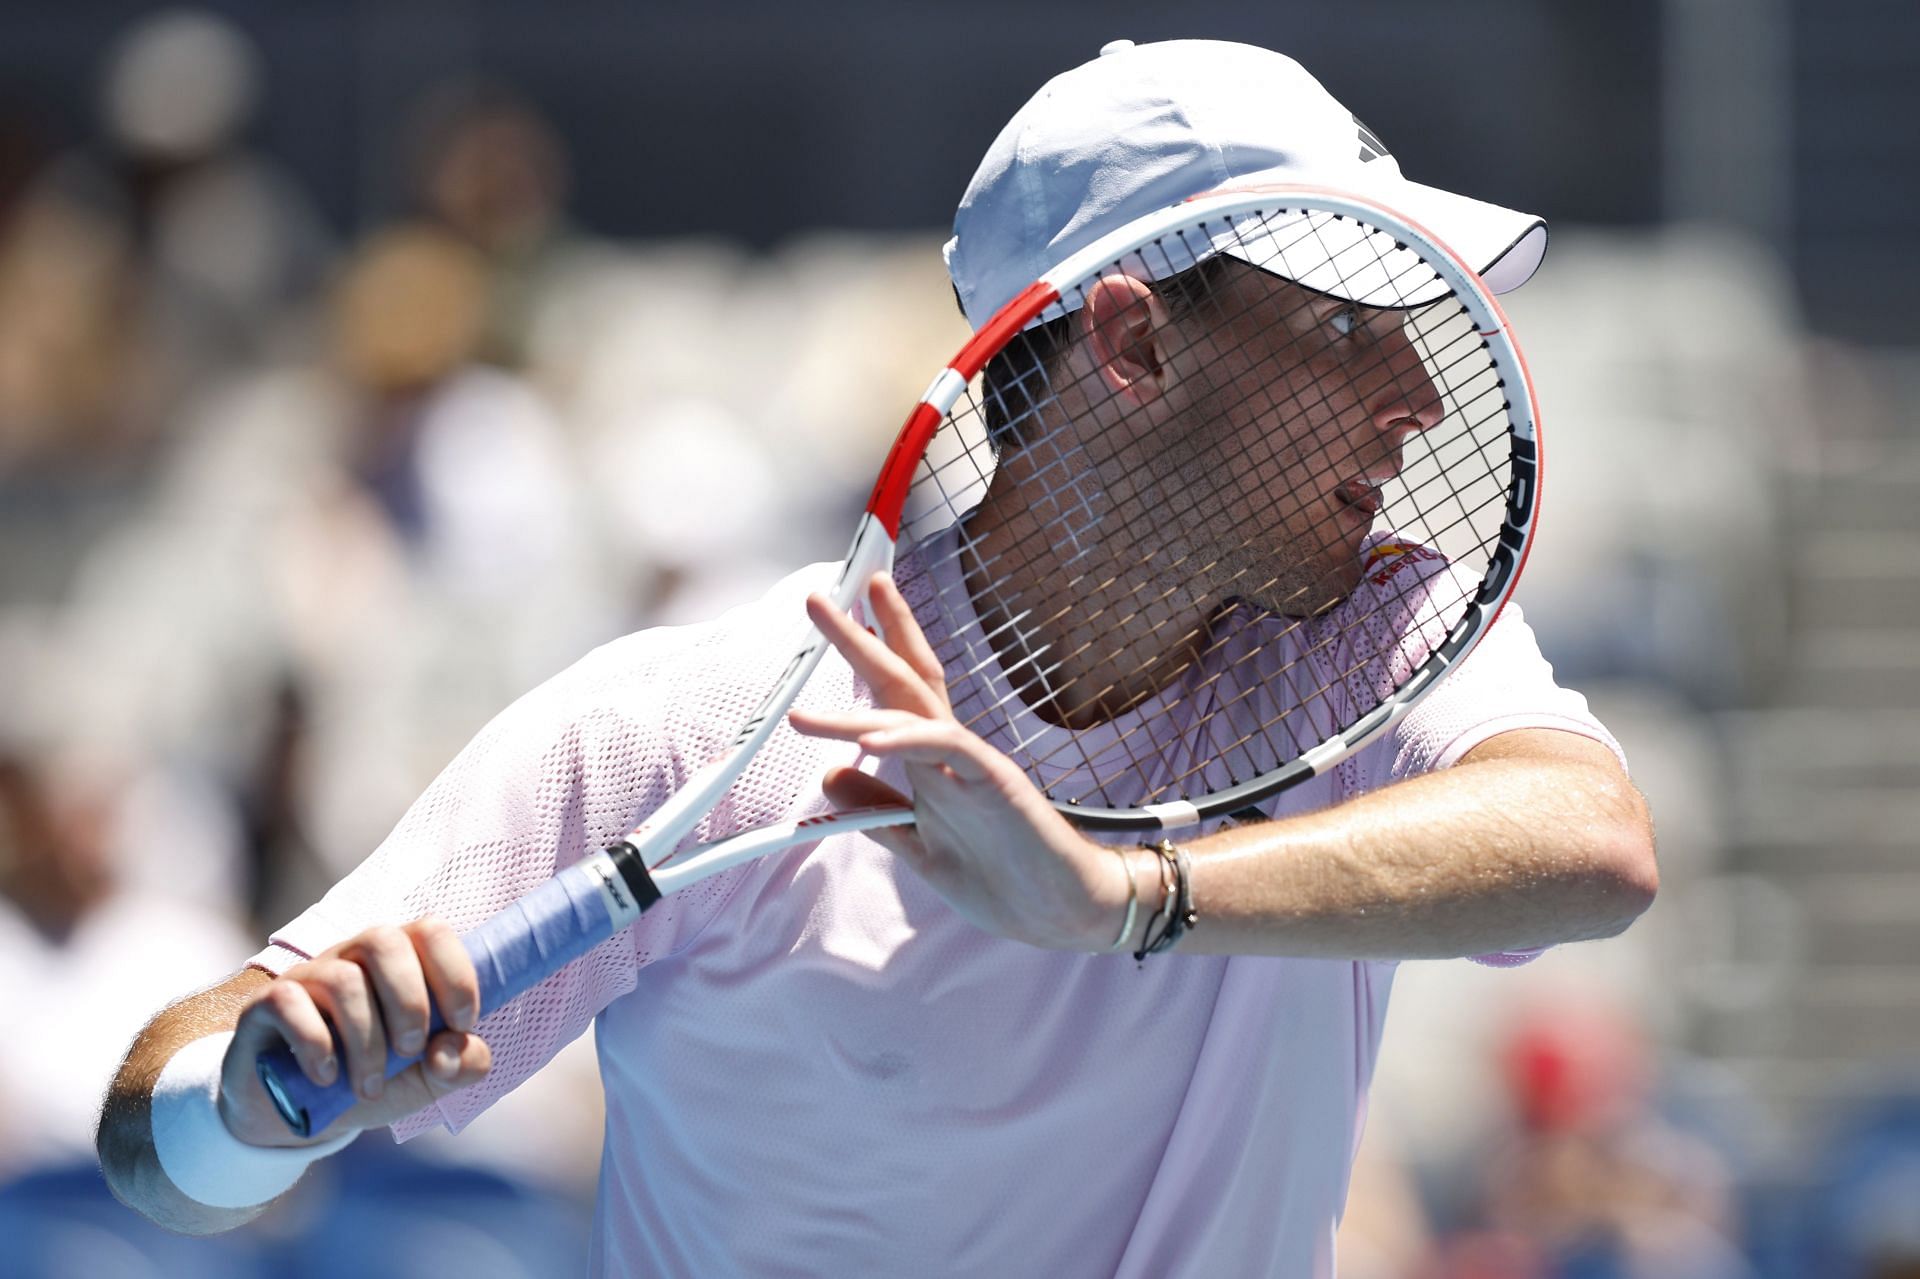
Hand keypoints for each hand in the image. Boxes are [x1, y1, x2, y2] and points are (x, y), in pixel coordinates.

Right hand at [220, 918, 491, 1145]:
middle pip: (384, 941)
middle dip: (409, 1003)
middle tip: (410, 1051)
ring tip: (369, 1084)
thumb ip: (462, 1064)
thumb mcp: (428, 1079)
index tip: (461, 1025)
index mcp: (400, 962)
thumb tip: (451, 1052)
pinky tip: (327, 1077)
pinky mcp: (266, 1004)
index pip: (430, 931)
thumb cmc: (373, 1079)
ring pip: (343, 980)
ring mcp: (309, 976)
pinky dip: (315, 1045)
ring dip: (365, 1041)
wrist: (298, 1111)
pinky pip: (289, 1002)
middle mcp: (353, 957)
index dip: (455, 974)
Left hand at [789, 573, 1130, 950]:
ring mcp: (973, 763)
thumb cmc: (1005, 880)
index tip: (837, 615)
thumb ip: (879, 810)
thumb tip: (830, 777)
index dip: (870, 652)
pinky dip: (906, 740)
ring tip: (831, 638)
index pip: (898, 695)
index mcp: (936, 763)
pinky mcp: (995, 781)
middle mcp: (952, 752)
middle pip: (904, 677)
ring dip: (870, 669)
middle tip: (822, 597)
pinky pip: (946, 749)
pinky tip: (869, 739)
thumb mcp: (918, 845)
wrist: (1065, 912)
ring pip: (915, 704)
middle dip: (863, 636)